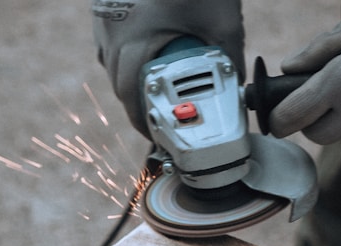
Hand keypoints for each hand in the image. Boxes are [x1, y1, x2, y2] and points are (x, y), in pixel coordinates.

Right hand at [92, 0, 244, 137]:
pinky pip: (112, 44)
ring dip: (133, 84)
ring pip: (113, 66)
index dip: (145, 125)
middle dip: (141, 109)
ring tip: (156, 96)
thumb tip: (236, 91)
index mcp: (134, 42)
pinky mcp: (106, 8)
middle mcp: (111, 34)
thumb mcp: (222, 20)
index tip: (160, 138)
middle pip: (120, 86)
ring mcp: (104, 20)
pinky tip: (148, 57)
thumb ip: (229, 58)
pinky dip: (128, 59)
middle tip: (162, 123)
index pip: (132, 100)